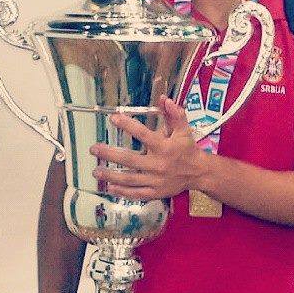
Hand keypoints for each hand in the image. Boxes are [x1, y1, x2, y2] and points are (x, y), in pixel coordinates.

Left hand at [89, 95, 206, 200]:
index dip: (128, 125)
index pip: (144, 135)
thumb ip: (175, 114)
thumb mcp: (184, 130)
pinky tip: (109, 187)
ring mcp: (156, 181)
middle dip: (110, 154)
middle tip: (94, 149)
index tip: (113, 118)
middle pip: (130, 160)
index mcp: (165, 147)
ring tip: (96, 170)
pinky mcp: (155, 192)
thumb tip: (163, 99)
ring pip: (130, 179)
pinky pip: (136, 193)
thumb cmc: (188, 149)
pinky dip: (122, 191)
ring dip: (111, 175)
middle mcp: (158, 164)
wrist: (199, 173)